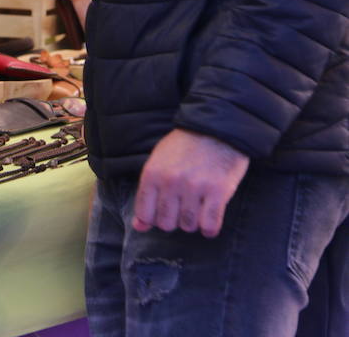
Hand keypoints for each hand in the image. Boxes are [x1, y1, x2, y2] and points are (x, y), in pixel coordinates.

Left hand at [133, 128, 248, 237]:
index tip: (162, 213)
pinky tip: (209, 221)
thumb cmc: (184, 147)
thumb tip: (139, 227)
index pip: (145, 213)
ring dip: (193, 223)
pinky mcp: (218, 191)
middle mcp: (170, 182)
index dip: (153, 219)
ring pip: (188, 226)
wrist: (216, 128)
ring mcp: (194, 187)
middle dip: (173, 221)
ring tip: (197, 211)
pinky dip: (209, 229)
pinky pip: (210, 225)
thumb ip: (147, 194)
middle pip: (166, 223)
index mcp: (152, 174)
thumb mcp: (158, 163)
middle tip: (182, 210)